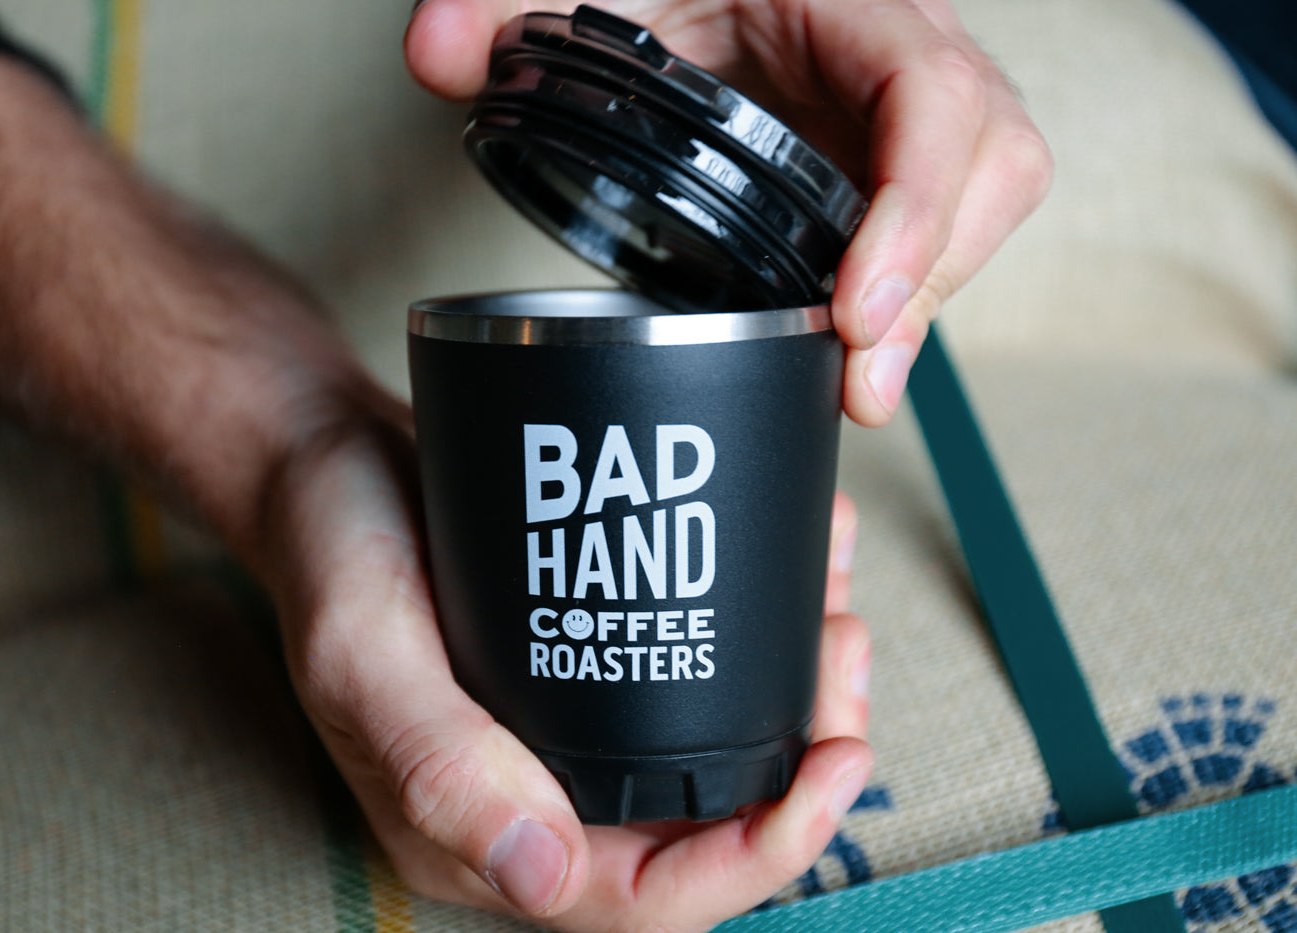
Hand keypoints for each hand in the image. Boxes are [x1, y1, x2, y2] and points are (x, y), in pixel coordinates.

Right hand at [264, 413, 870, 932]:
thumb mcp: (366, 654)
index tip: (830, 767)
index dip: (758, 859)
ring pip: (712, 752)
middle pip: (705, 829)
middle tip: (842, 657)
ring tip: (832, 609)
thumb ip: (442, 766)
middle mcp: (538, 795)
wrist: (320, 459)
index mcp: (483, 834)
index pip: (648, 896)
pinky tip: (789, 565)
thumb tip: (544, 874)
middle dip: (801, 765)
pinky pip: (688, 675)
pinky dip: (756, 630)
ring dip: (794, 697)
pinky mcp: (584, 659)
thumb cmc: (329, 551)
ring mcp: (564, 728)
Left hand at [405, 0, 1052, 426]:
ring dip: (927, 301)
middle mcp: (900, 51)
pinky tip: (847, 359)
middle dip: (934, 278)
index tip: (853, 310)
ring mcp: (900, 114)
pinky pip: (932, 233)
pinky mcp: (883, 166)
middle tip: (858, 380)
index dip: (916, 206)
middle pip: (991, 164)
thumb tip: (436, 52)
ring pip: (981, 206)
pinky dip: (900, 300)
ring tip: (856, 386)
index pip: (934, 95)